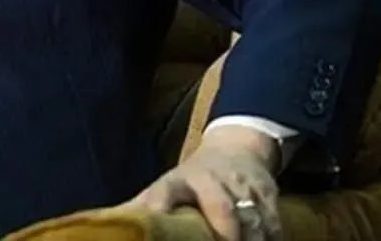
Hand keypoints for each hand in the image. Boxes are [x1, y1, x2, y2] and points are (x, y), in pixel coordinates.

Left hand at [117, 126, 281, 239]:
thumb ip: (144, 209)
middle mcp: (211, 180)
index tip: (156, 215)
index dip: (160, 206)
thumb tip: (106, 225)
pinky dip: (271, 239)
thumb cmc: (191, 180)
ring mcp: (241, 185)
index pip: (165, 192)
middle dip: (225, 234)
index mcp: (178, 181)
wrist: (235, 149)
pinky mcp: (266, 192)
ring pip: (251, 218)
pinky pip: (273, 221)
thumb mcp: (165, 189)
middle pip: (221, 209)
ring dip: (251, 240)